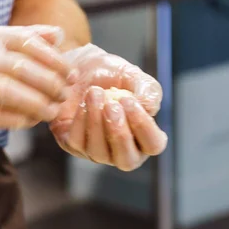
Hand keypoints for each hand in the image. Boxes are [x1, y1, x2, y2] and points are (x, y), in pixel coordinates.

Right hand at [0, 23, 74, 132]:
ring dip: (38, 105)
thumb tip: (58, 35)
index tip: (69, 74)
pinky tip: (31, 121)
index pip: (26, 42)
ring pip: (10, 93)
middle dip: (51, 84)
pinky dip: (19, 120)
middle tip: (64, 95)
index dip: (54, 60)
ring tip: (52, 111)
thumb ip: (22, 37)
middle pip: (22, 68)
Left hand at [50, 44, 167, 171]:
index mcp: (144, 136)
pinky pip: (78, 142)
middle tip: (111, 105)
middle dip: (119, 134)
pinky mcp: (75, 146)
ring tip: (95, 93)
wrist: (80, 67)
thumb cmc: (113, 75)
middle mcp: (123, 150)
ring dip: (96, 123)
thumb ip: (147, 91)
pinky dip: (80, 121)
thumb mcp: (133, 76)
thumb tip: (147, 109)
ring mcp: (98, 152)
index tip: (129, 101)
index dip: (143, 126)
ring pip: (99, 152)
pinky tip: (83, 101)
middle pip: (127, 161)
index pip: (153, 145)